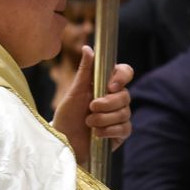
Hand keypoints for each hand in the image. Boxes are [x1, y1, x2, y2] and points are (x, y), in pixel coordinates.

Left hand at [53, 46, 133, 162]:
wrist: (64, 141)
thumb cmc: (68, 115)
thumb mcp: (75, 91)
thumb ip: (85, 71)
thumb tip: (88, 48)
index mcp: (106, 85)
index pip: (125, 72)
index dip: (122, 76)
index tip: (110, 85)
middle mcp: (116, 99)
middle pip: (125, 95)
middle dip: (107, 103)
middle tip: (91, 108)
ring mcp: (120, 116)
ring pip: (124, 113)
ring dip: (104, 118)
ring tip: (88, 122)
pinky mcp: (121, 133)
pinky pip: (124, 128)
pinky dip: (108, 131)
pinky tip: (96, 134)